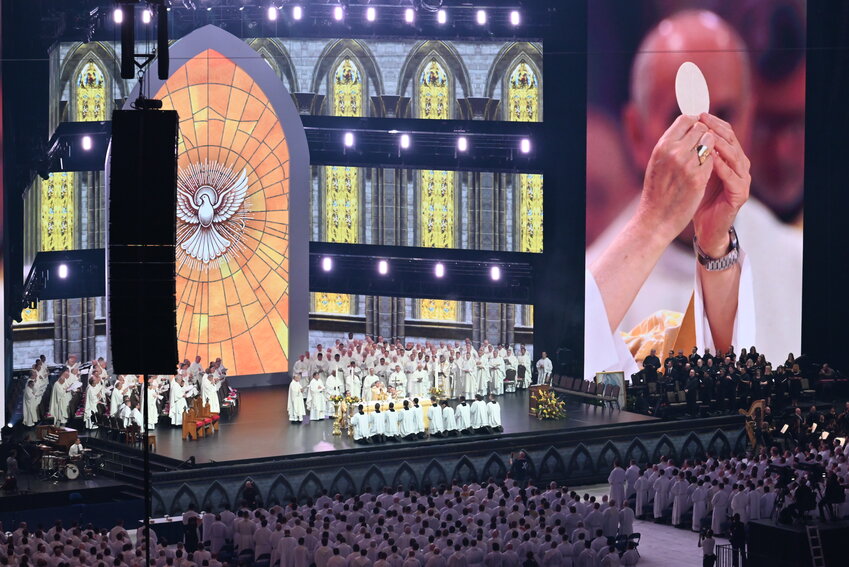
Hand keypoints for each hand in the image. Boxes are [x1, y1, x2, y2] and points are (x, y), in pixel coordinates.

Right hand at [635, 114, 715, 243]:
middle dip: (704, 135)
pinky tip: (703, 172)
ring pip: (710, 143)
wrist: (656, 218)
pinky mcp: (698, 178)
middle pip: (701, 128)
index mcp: (662, 146)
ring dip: (710, 148)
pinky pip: (712, 160)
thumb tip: (689, 127)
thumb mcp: (657, 162)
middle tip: (702, 146)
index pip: (686, 119)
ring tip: (702, 159)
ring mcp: (687, 165)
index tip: (698, 128)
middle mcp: (674, 152)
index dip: (695, 122)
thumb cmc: (656, 191)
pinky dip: (711, 163)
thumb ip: (672, 144)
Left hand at [693, 113, 750, 256]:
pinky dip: (723, 168)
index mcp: (730, 159)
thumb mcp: (693, 170)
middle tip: (704, 119)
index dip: (713, 123)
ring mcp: (742, 180)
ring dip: (721, 145)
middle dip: (717, 129)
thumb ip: (694, 152)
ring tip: (708, 135)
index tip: (698, 113)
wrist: (705, 226)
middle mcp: (740, 166)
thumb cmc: (697, 198)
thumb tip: (682, 129)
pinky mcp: (740, 195)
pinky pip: (733, 178)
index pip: (725, 133)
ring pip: (736, 157)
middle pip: (733, 141)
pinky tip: (712, 160)